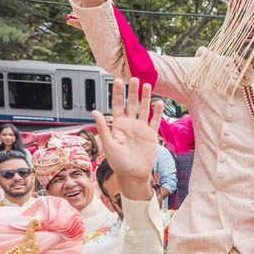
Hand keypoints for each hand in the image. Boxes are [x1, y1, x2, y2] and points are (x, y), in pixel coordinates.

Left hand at [94, 78, 161, 200]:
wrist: (133, 175)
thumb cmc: (118, 163)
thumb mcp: (108, 145)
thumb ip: (103, 128)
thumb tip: (95, 111)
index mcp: (117, 125)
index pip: (117, 105)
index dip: (117, 93)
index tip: (117, 81)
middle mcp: (129, 125)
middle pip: (131, 103)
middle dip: (132, 91)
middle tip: (134, 78)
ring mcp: (141, 129)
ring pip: (143, 109)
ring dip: (145, 97)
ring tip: (147, 85)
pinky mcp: (151, 134)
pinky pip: (155, 120)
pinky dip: (157, 111)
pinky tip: (158, 102)